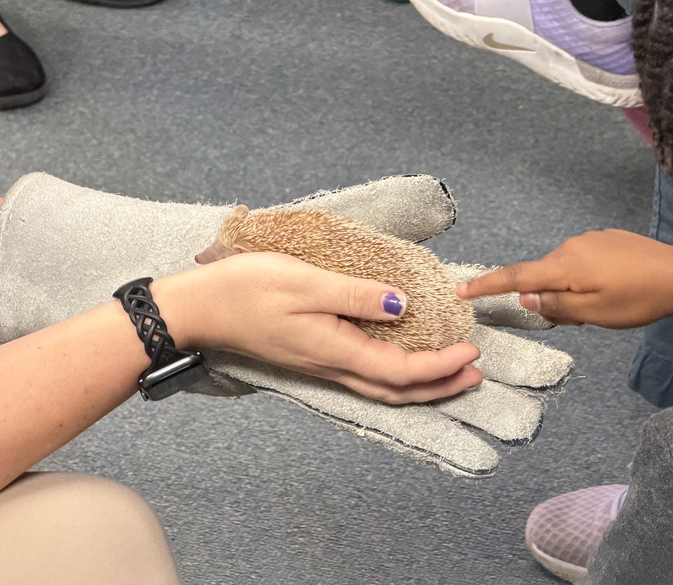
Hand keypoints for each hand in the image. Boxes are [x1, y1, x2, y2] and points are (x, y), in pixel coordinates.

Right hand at [156, 252, 481, 404]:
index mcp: (335, 350)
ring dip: (421, 384)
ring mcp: (321, 364)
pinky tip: (402, 359)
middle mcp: (332, 365)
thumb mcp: (304, 282)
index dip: (441, 365)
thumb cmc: (245, 289)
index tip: (471, 349)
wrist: (197, 309)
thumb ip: (355, 295)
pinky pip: (365, 376)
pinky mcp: (313, 356)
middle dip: (441, 385)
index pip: (401, 371)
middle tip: (475, 373)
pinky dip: (395, 374)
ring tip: (451, 372)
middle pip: (397, 390)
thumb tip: (401, 305)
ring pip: (382, 387)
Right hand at [457, 229, 672, 327]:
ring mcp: (589, 239)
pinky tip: (613, 290)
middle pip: (542, 275)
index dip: (487, 285)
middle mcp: (571, 246)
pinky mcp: (606, 239)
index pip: (515, 276)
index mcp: (564, 266)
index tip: (461, 289)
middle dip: (548, 297)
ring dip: (570, 290)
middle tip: (579, 320)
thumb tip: (524, 297)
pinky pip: (582, 261)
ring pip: (564, 270)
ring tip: (603, 307)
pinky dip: (585, 279)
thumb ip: (555, 307)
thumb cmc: (639, 299)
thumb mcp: (594, 314)